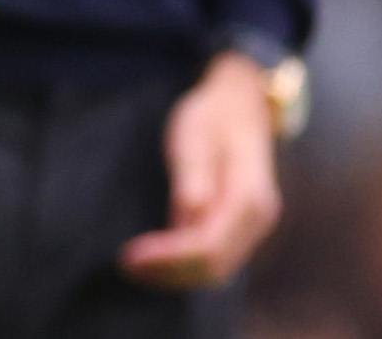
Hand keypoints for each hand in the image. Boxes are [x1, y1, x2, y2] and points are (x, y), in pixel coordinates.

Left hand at [118, 53, 282, 290]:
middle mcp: (256, 220)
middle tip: (124, 264)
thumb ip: (194, 176)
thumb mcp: (196, 135)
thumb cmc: (213, 117)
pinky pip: (212, 258)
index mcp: (249, 198)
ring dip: (174, 275)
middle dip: (168, 272)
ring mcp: (249, 227)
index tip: (130, 256)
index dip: (169, 257)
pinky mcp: (235, 228)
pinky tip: (152, 262)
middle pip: (214, 266)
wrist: (240, 105)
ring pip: (214, 269)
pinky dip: (182, 266)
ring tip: (131, 267)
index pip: (209, 245)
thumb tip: (191, 216)